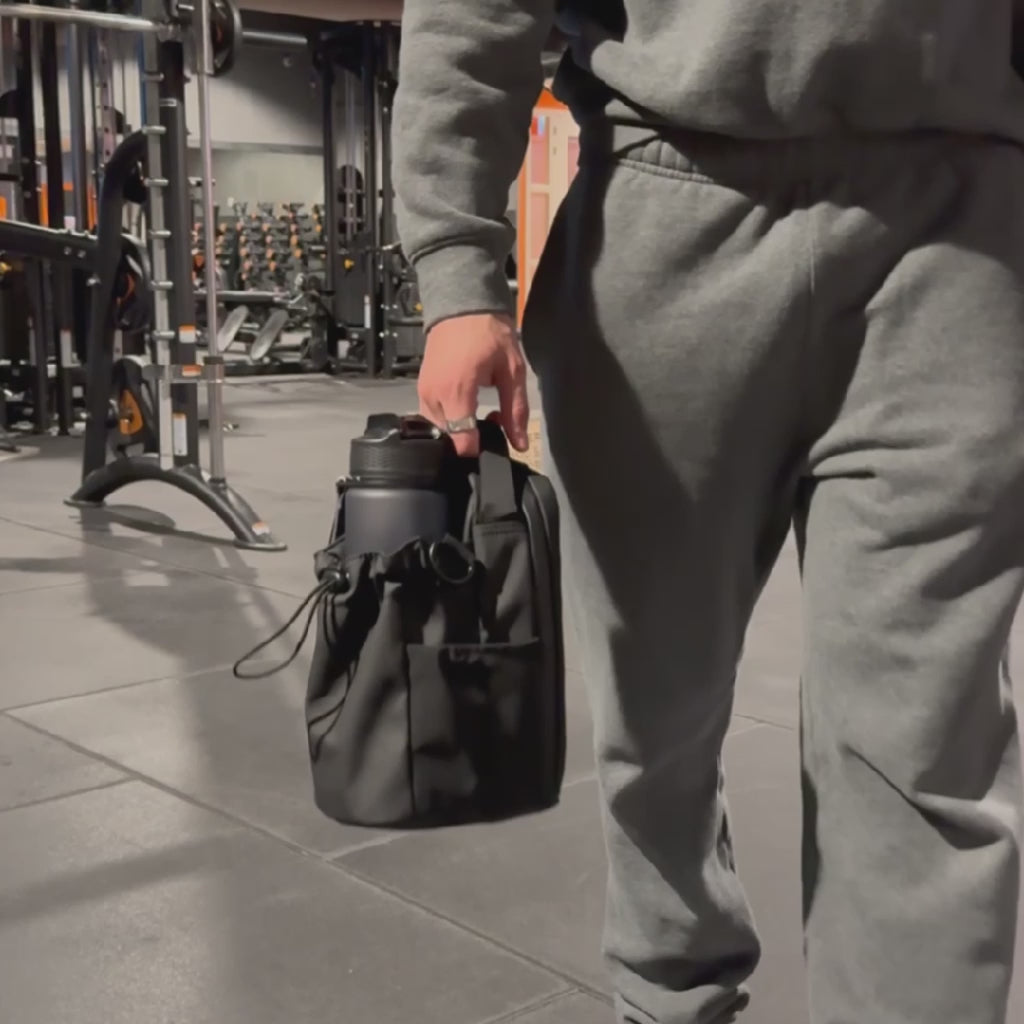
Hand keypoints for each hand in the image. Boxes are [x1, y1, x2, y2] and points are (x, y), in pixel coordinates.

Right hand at [417, 312, 529, 456]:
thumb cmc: (489, 332)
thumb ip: (515, 411)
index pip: (460, 442)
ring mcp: (423, 393)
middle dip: (471, 438)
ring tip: (480, 411)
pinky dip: (449, 419)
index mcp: (456, 392)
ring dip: (459, 429)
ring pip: (440, 430)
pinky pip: (433, 416)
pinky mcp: (421, 389)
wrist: (462, 304)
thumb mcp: (512, 371)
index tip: (495, 440)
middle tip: (494, 418)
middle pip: (449, 439)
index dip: (480, 449)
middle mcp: (433, 396)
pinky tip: (466, 404)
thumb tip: (520, 445)